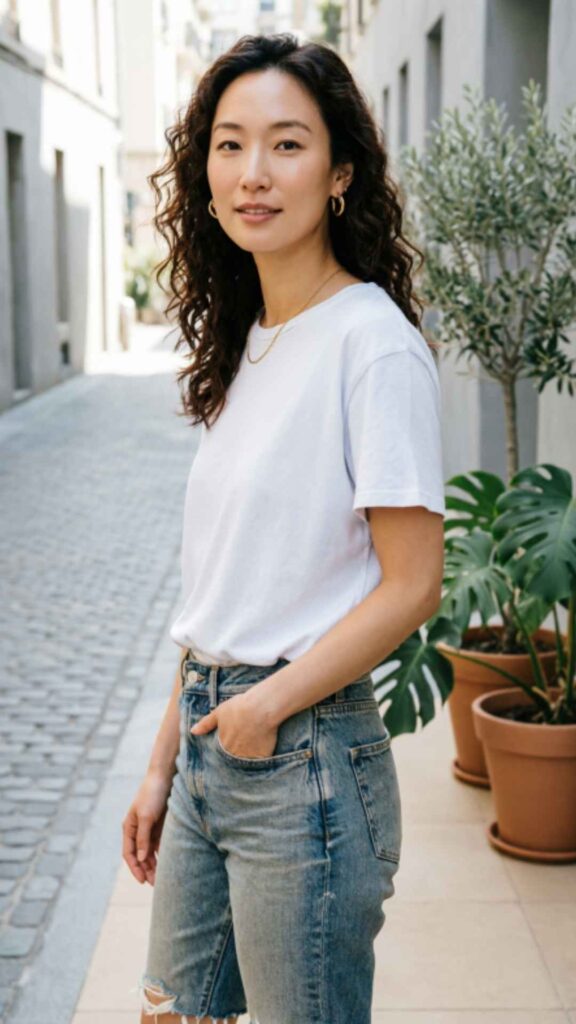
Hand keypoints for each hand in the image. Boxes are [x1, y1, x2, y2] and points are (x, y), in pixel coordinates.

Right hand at [122, 769, 172, 884]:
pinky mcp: (160, 826)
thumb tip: (142, 858)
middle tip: (155, 884)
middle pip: (140, 855)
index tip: (143, 881)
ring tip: (161, 878)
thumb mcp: (146, 816)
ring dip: (154, 864)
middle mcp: (137, 830)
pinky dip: (162, 854)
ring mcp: (149, 828)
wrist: (165, 776)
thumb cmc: (152, 794)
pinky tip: (168, 863)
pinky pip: (159, 845)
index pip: (129, 854)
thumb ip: (143, 838)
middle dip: (146, 870)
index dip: (135, 868)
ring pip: (150, 852)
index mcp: (129, 828)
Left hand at [190, 690, 278, 758]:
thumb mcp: (219, 712)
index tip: (230, 744)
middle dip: (236, 755)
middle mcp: (234, 754)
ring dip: (247, 757)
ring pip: (246, 762)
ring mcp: (248, 757)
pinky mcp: (262, 757)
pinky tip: (262, 748)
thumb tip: (192, 731)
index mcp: (222, 745)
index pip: (220, 754)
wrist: (261, 708)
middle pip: (233, 759)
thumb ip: (206, 724)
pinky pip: (260, 762)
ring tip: (252, 746)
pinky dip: (260, 758)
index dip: (226, 749)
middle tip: (243, 744)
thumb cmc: (239, 707)